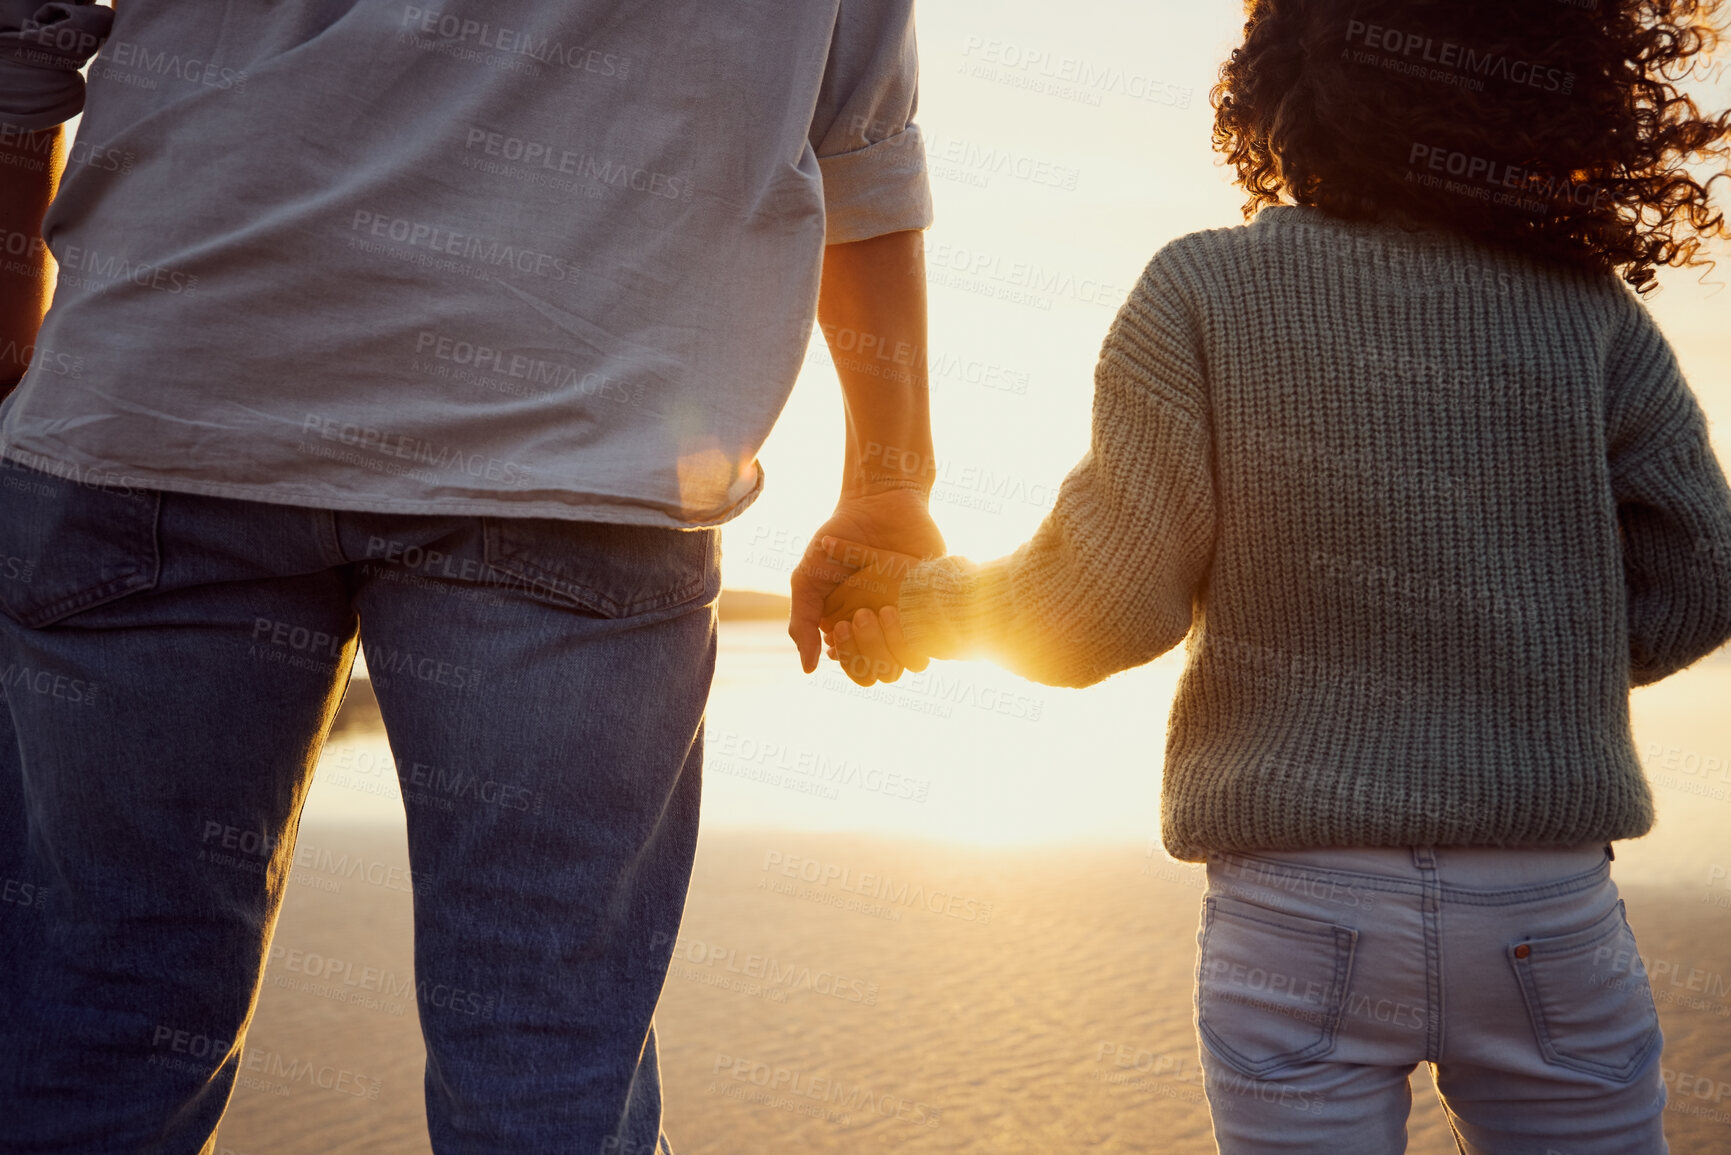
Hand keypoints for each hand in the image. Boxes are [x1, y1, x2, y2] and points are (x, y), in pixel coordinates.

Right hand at [788, 489, 943, 672]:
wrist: (879, 501)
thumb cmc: (839, 537)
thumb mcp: (809, 579)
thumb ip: (802, 623)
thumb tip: (809, 669)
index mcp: (854, 632)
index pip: (857, 670)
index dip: (849, 658)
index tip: (841, 627)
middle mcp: (884, 631)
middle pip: (883, 672)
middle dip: (869, 650)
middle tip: (860, 615)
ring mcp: (910, 619)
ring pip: (910, 663)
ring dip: (893, 644)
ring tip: (883, 610)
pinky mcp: (932, 604)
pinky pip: (934, 639)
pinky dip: (916, 632)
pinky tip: (899, 605)